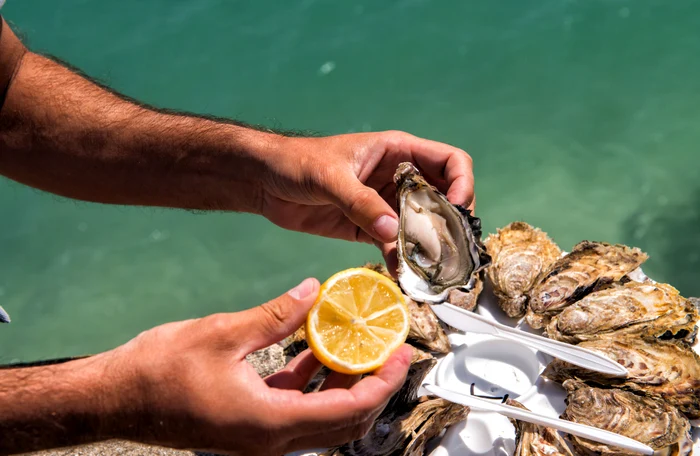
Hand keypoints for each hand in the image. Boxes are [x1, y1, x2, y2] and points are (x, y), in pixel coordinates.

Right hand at [108, 278, 411, 454]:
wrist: (117, 397)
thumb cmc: (160, 371)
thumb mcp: (224, 334)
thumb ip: (276, 315)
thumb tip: (313, 292)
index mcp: (270, 423)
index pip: (347, 410)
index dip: (381, 383)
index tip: (401, 355)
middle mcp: (271, 440)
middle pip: (343, 422)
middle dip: (373, 387)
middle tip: (391, 351)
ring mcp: (260, 437)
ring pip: (322, 417)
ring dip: (345, 384)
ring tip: (360, 346)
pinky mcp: (249, 425)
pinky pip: (295, 408)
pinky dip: (313, 381)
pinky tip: (315, 349)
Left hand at [261, 131, 473, 272]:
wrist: (264, 182)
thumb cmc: (297, 163)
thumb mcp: (329, 177)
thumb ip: (360, 202)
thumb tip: (393, 229)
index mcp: (398, 152)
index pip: (450, 162)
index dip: (463, 184)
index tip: (458, 210)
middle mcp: (398, 179)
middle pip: (443, 199)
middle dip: (450, 225)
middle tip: (450, 251)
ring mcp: (386, 205)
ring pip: (422, 227)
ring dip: (429, 249)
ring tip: (431, 271)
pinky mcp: (369, 228)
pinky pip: (395, 246)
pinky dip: (402, 261)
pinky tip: (403, 277)